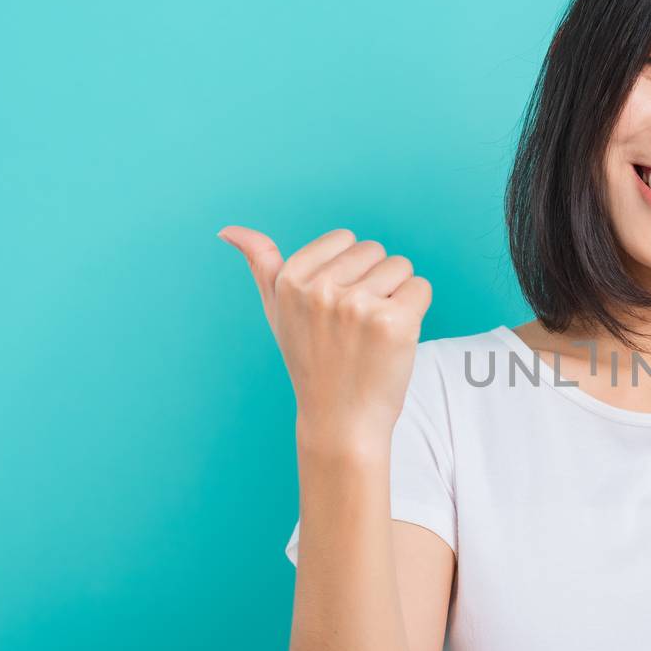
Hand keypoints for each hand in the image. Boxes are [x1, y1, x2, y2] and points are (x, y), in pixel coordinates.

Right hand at [217, 226, 433, 446]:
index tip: (336, 307)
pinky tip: (394, 339)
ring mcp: (357, 306)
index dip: (350, 271)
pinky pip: (421, 288)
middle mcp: (320, 289)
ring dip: (396, 297)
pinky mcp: (393, 322)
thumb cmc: (312, 363)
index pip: (346, 238)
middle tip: (356, 325)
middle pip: (376, 251)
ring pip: (401, 267)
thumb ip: (260, 265)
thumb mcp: (277, 311)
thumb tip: (228, 231)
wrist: (340, 420)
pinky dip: (416, 310)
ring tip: (372, 333)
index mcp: (291, 279)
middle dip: (374, 282)